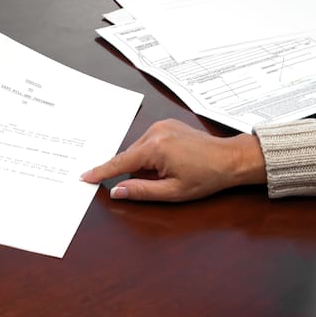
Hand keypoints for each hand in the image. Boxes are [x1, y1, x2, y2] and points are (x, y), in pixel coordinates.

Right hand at [81, 119, 266, 201]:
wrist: (231, 159)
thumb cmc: (207, 177)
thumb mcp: (172, 192)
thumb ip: (140, 191)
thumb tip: (117, 191)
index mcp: (155, 148)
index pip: (119, 162)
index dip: (101, 172)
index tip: (85, 177)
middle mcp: (155, 132)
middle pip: (129, 156)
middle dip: (133, 172)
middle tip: (157, 182)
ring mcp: (161, 126)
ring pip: (138, 149)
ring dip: (143, 163)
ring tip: (168, 173)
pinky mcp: (166, 125)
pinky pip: (148, 142)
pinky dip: (149, 154)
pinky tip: (167, 163)